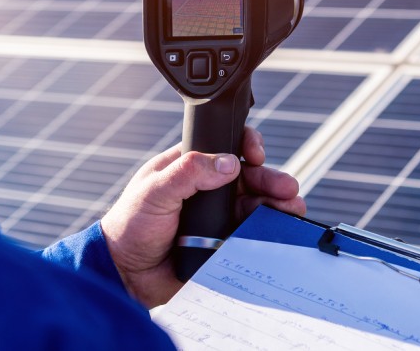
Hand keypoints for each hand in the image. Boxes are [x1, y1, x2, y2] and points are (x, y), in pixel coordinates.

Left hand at [99, 126, 306, 307]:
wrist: (126, 274)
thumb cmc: (130, 227)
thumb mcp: (154, 191)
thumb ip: (188, 172)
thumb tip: (228, 163)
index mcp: (190, 167)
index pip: (225, 147)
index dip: (246, 146)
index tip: (256, 154)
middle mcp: (208, 189)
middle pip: (250, 177)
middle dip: (272, 180)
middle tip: (288, 188)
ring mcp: (218, 216)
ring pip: (256, 206)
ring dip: (277, 205)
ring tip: (292, 210)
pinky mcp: (223, 243)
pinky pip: (251, 235)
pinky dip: (268, 232)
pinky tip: (280, 231)